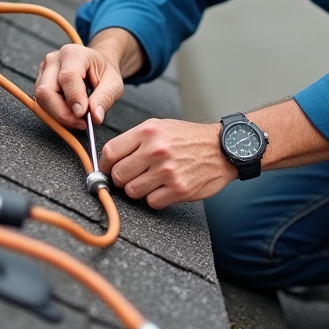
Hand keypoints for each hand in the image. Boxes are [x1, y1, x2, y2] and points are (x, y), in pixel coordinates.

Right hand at [34, 43, 124, 130]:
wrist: (97, 65)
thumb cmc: (104, 71)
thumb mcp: (113, 83)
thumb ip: (104, 98)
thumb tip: (95, 116)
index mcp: (73, 54)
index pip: (67, 77)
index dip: (74, 98)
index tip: (83, 114)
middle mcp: (54, 60)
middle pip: (46, 91)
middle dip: (62, 113)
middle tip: (81, 123)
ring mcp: (44, 71)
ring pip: (41, 100)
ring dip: (59, 115)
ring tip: (78, 119)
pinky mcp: (41, 82)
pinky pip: (42, 103)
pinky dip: (55, 113)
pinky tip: (70, 114)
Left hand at [101, 119, 235, 209]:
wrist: (223, 148)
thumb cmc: (190, 138)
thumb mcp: (161, 127)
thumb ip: (135, 140)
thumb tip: (109, 159)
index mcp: (148, 131)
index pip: (110, 152)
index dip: (105, 164)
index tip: (108, 169)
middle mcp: (156, 150)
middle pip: (118, 175)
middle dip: (121, 180)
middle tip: (132, 177)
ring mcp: (167, 171)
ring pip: (132, 192)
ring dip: (139, 190)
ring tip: (151, 181)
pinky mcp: (178, 189)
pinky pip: (152, 202)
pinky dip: (156, 198)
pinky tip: (165, 188)